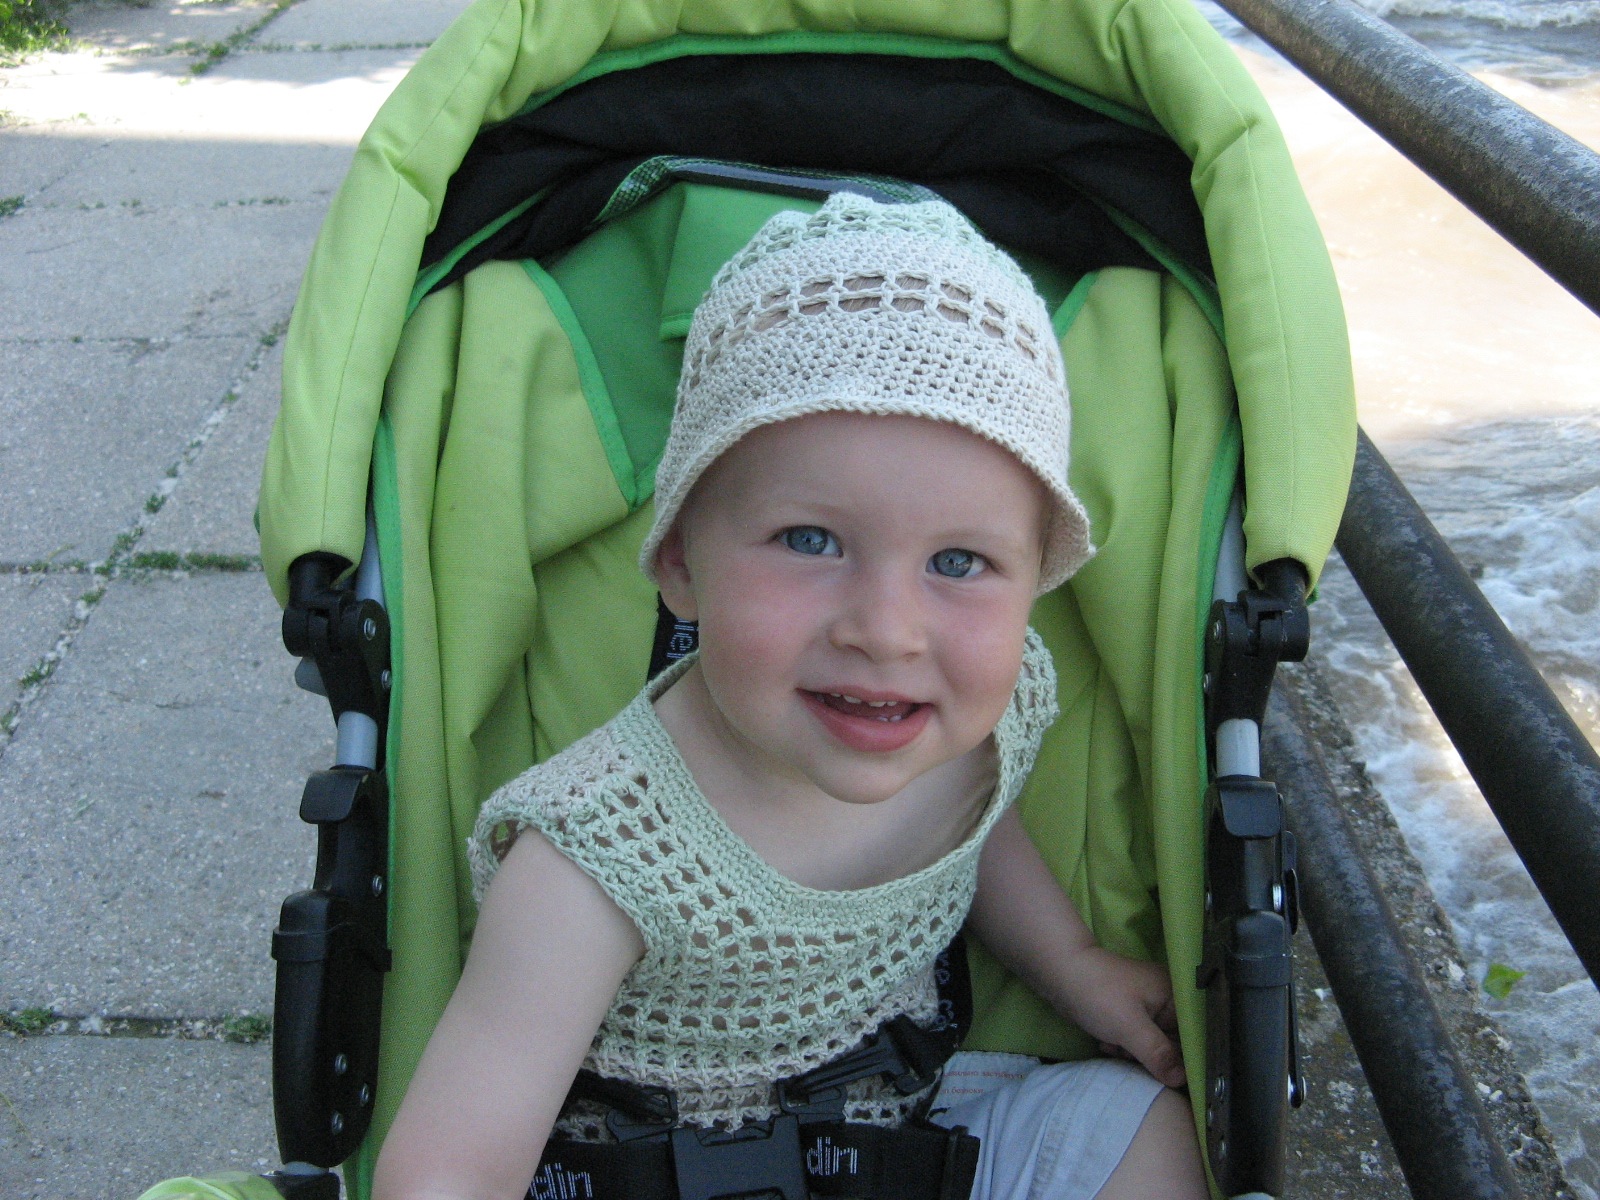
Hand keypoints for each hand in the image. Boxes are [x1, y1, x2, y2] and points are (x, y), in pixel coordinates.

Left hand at [1057, 947, 1184, 1088]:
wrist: (1058, 974)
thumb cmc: (1098, 995)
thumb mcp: (1131, 1028)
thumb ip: (1159, 1055)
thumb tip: (1182, 1080)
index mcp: (1175, 996)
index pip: (1192, 1036)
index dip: (1183, 1059)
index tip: (1168, 1075)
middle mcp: (1165, 1000)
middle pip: (1172, 1043)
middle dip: (1149, 1055)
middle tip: (1127, 1050)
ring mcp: (1146, 1006)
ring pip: (1150, 1044)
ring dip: (1131, 1051)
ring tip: (1113, 1044)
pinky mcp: (1127, 1013)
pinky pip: (1134, 1039)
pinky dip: (1121, 1044)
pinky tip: (1105, 1042)